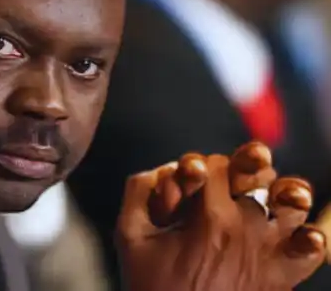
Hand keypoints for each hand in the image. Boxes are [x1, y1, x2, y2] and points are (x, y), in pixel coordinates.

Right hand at [117, 142, 325, 290]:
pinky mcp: (283, 276)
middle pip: (257, 173)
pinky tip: (298, 233)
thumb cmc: (153, 288)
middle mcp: (245, 227)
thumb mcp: (130, 236)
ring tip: (274, 193)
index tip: (191, 179)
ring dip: (284, 191)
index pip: (215, 164)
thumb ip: (138, 193)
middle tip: (228, 180)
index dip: (201, 164)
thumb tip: (162, 169)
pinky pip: (313, 249)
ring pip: (293, 200)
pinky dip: (309, 238)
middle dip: (242, 167)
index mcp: (207, 216)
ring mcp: (269, 250)